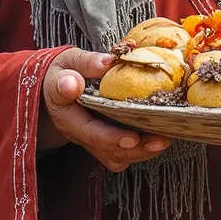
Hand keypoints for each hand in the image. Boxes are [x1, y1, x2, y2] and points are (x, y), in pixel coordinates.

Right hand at [38, 49, 171, 171]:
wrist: (57, 86)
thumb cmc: (64, 72)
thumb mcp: (69, 62)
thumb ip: (86, 63)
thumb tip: (106, 63)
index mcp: (66, 113)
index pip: (88, 130)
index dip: (111, 137)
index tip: (132, 138)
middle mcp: (77, 132)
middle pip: (105, 149)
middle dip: (134, 148)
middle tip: (160, 140)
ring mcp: (89, 140)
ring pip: (114, 156)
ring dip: (140, 153)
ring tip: (163, 141)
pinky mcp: (100, 143)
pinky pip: (118, 156)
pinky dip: (138, 152)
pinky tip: (155, 140)